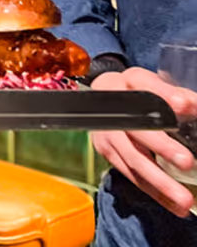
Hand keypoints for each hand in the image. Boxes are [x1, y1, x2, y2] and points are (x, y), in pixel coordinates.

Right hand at [92, 66, 196, 217]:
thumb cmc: (133, 92)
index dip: (163, 94)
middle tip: (187, 162)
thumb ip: (171, 92)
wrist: (101, 99)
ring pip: (133, 159)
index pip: (142, 84)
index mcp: (125, 84)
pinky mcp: (108, 153)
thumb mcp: (150, 84)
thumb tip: (188, 105)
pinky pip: (131, 175)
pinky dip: (154, 192)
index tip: (183, 105)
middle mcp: (112, 110)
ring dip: (159, 182)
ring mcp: (107, 134)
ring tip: (184, 199)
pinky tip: (173, 205)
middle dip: (162, 147)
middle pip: (136, 130)